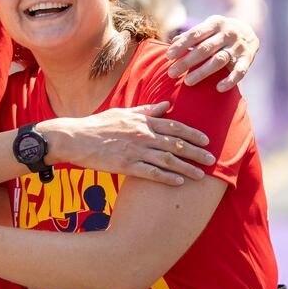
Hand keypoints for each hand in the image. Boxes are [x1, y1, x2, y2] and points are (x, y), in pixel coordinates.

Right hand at [45, 102, 213, 186]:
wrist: (75, 137)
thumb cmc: (98, 124)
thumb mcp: (123, 112)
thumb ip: (146, 110)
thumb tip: (167, 105)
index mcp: (142, 121)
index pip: (174, 126)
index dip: (192, 133)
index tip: (206, 140)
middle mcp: (142, 135)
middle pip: (176, 144)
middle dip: (196, 152)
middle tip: (212, 160)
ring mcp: (135, 150)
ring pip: (167, 160)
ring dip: (186, 168)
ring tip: (201, 175)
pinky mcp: (126, 165)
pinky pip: (151, 173)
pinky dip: (166, 178)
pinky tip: (179, 183)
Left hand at [165, 15, 258, 91]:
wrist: (250, 29)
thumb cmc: (219, 31)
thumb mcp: (208, 27)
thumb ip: (191, 34)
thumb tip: (172, 42)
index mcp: (215, 23)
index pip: (195, 34)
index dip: (181, 45)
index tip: (168, 56)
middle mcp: (228, 33)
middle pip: (204, 49)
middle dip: (186, 61)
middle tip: (171, 73)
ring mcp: (238, 47)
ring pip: (219, 60)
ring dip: (202, 72)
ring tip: (187, 82)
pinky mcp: (247, 59)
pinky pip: (240, 72)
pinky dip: (230, 80)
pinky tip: (218, 88)